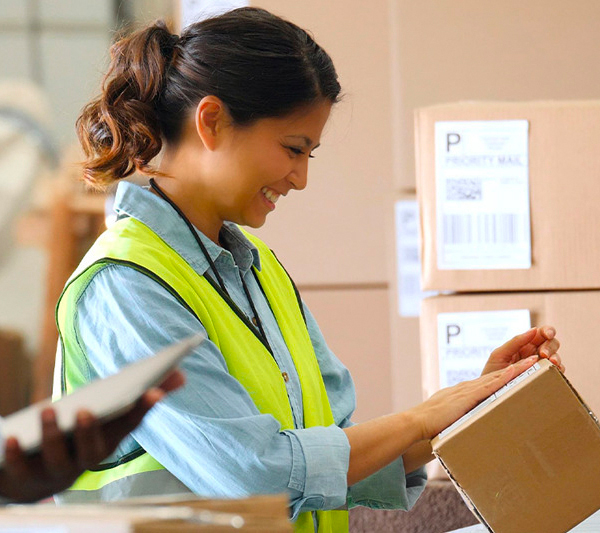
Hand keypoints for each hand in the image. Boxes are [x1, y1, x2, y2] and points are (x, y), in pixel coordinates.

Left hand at [0, 370, 183, 502]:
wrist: (38, 477)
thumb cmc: (81, 436)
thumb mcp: (107, 414)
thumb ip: (143, 395)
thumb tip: (182, 375)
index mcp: (109, 441)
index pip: (129, 426)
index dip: (143, 409)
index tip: (153, 391)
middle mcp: (86, 460)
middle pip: (92, 450)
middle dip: (90, 431)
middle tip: (87, 410)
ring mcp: (56, 471)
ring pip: (57, 459)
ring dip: (53, 436)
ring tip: (48, 410)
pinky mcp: (25, 478)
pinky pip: (20, 470)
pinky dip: (15, 455)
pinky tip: (12, 437)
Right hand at [410, 356, 538, 440]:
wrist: (417, 422)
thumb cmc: (430, 424)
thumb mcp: (449, 418)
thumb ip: (460, 419)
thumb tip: (467, 427)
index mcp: (463, 393)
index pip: (489, 382)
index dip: (506, 375)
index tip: (520, 370)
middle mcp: (467, 388)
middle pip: (497, 375)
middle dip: (517, 367)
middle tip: (534, 360)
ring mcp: (468, 390)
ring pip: (497, 376)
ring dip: (516, 368)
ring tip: (533, 361)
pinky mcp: (467, 397)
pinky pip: (489, 385)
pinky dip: (503, 377)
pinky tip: (515, 371)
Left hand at [481, 326, 563, 375]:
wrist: (488, 393)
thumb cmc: (492, 371)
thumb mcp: (500, 354)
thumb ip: (515, 342)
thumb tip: (534, 330)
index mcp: (524, 344)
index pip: (541, 333)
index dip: (547, 331)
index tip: (548, 334)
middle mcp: (534, 353)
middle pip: (551, 343)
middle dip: (550, 346)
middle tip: (544, 354)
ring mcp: (540, 365)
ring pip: (555, 357)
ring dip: (556, 358)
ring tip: (550, 362)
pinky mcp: (543, 377)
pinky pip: (556, 372)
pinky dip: (558, 370)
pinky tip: (553, 371)